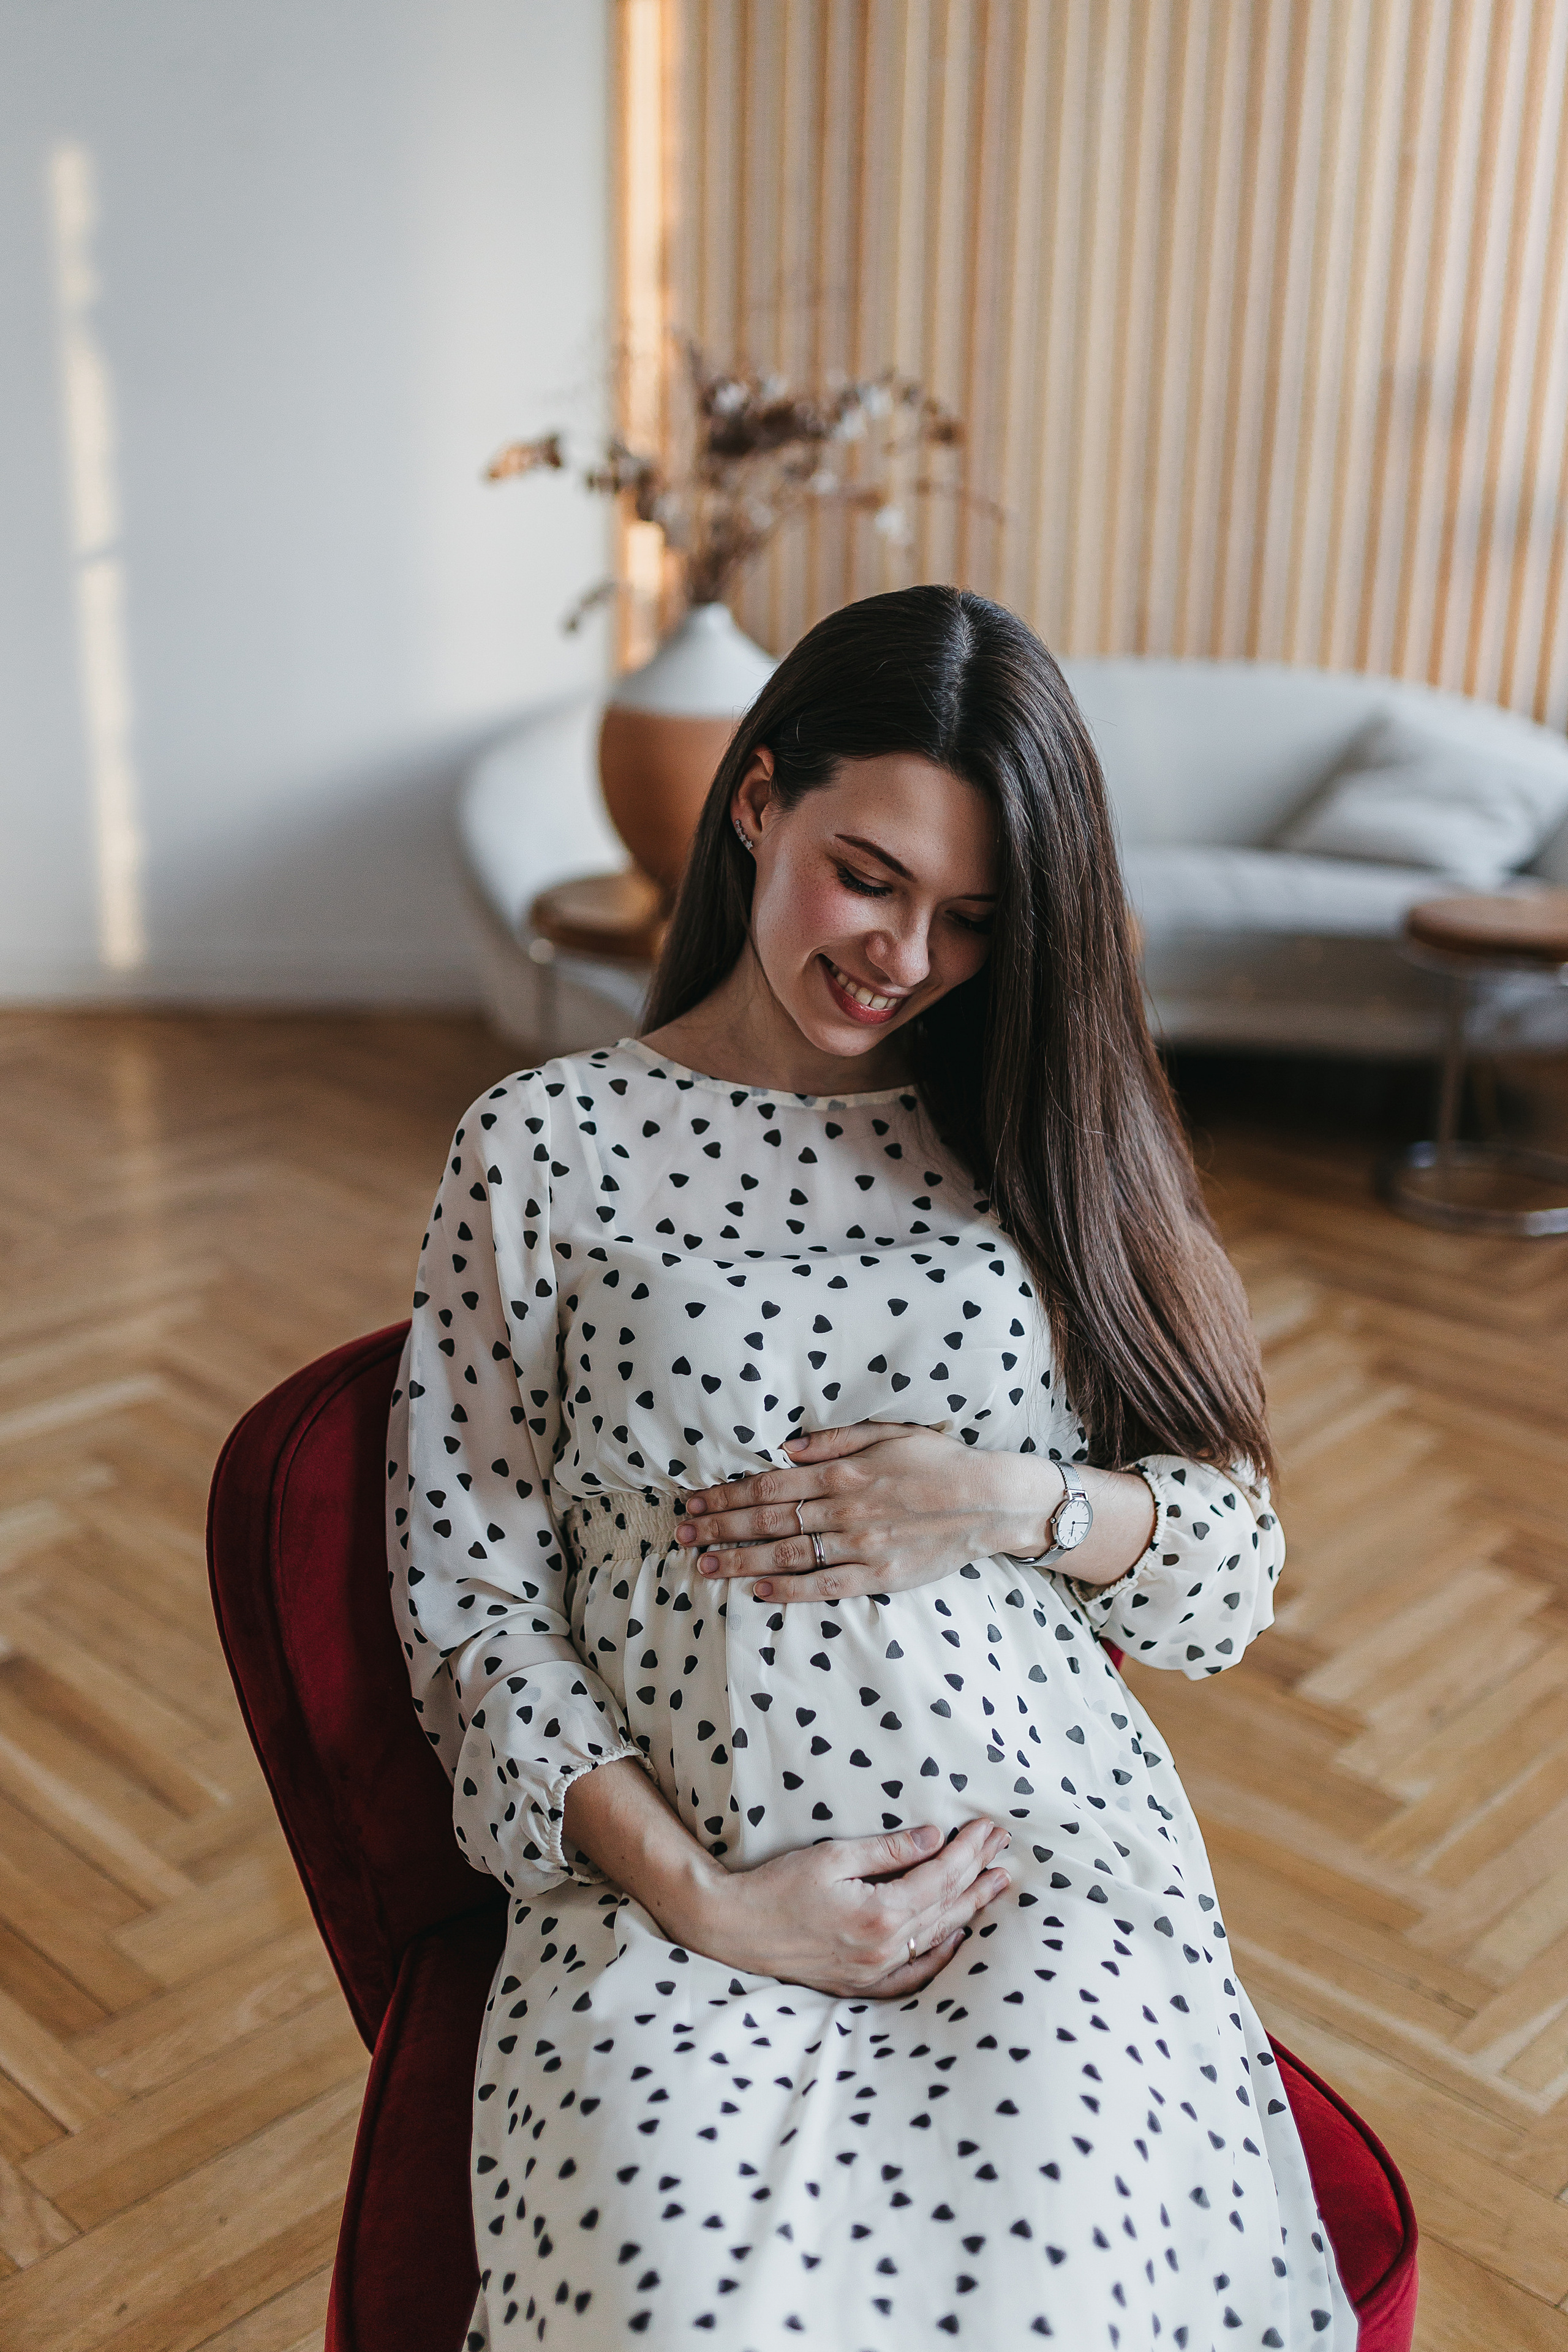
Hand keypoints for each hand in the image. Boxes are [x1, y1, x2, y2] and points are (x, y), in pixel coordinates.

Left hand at [674, 1421, 1065, 1601]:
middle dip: (720, 1526)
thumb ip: (834, 1439)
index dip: (728, 1493)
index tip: (695, 1500)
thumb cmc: (940, 1460)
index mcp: (844, 1472)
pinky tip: (757, 1592)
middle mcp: (845, 1509)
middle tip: (682, 1533)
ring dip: (741, 1561)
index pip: (770, 1484)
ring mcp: (861, 1545)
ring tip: (703, 1565)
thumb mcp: (888, 1431)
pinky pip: (825, 1585)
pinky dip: (789, 1590)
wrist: (991, 1501)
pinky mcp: (879, 1576)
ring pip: (788, 1555)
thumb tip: (783, 1446)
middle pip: (769, 1521)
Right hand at [693, 1816, 1013, 1998]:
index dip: (969, 1852)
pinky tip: (958, 1939)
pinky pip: (914, 1975)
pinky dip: (941, 1956)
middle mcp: (883, 1950)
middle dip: (979, 1875)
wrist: (732, 1930)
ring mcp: (873, 1972)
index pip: (940, 1878)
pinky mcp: (859, 1985)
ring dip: (970, 1910)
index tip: (991, 1829)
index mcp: (879, 1914)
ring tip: (997, 1885)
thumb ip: (887, 1851)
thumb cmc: (776, 1886)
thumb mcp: (832, 1857)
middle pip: (946, 1908)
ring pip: (937, 1939)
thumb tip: (933, 1838)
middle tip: (1005, 1849)